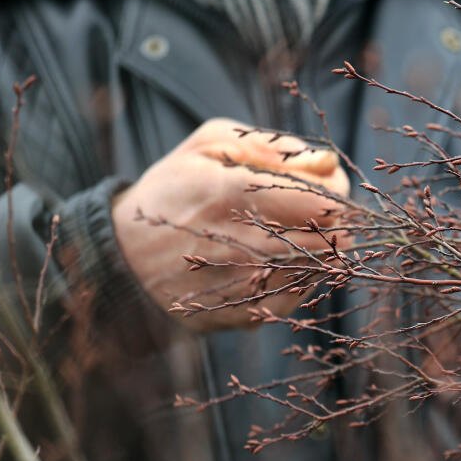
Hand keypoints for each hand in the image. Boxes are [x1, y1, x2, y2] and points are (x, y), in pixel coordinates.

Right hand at [111, 118, 349, 332]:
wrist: (123, 255)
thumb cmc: (174, 189)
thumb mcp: (210, 145)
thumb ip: (272, 147)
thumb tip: (326, 162)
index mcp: (230, 196)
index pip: (320, 202)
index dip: (336, 192)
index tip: (329, 184)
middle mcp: (239, 246)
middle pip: (328, 240)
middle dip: (337, 221)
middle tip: (324, 211)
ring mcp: (241, 286)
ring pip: (317, 271)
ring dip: (323, 250)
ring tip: (302, 233)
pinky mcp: (241, 315)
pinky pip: (296, 297)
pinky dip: (302, 277)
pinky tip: (284, 260)